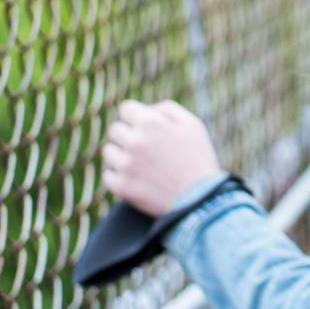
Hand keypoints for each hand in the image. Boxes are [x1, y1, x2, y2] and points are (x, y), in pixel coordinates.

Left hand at [101, 99, 221, 216]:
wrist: (201, 199)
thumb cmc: (198, 159)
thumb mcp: (192, 125)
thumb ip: (167, 109)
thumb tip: (147, 109)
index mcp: (151, 123)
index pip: (126, 109)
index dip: (135, 117)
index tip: (141, 127)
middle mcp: (135, 141)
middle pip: (115, 130)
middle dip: (127, 135)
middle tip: (143, 148)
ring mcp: (126, 165)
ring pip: (109, 152)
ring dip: (121, 155)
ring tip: (141, 165)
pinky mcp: (122, 187)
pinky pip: (109, 176)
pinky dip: (119, 178)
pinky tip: (136, 180)